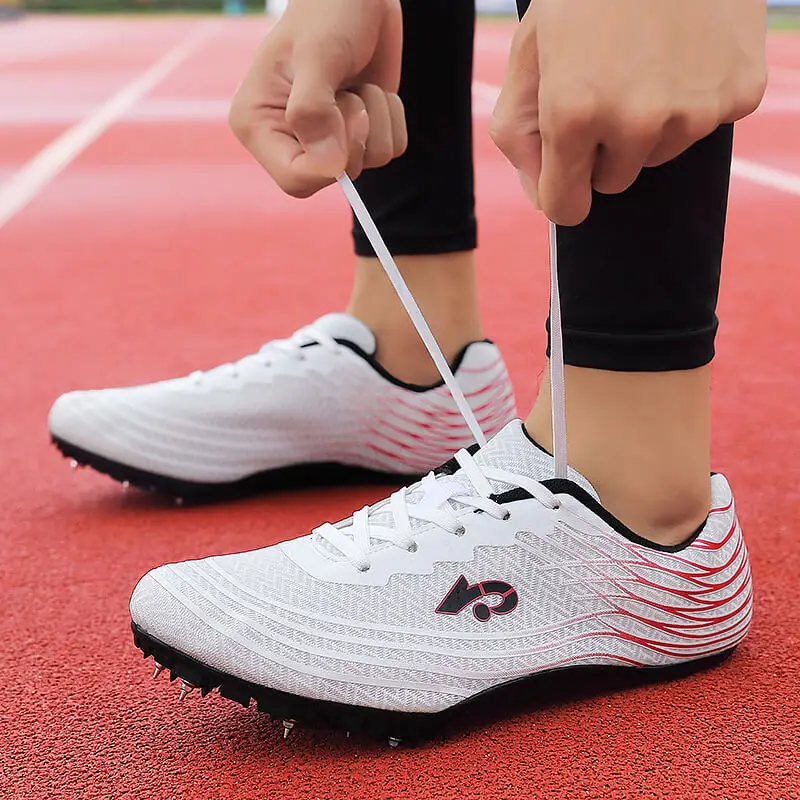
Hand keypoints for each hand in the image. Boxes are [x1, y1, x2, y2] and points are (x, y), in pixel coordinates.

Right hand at [229, 0, 406, 197]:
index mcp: (258, 125)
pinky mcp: (359, 134)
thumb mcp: (316, 55)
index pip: (295, 180)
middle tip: (350, 91)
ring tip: (356, 83)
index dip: (329, 165)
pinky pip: (391, 150)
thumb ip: (314, 110)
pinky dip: (391, 118)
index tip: (348, 120)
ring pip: (369, 164)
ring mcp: (325, 140)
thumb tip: (330, 166)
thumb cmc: (326, 11)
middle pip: (334, 177)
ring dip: (377, 120)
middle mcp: (289, 139)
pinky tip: (371, 88)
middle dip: (355, 134)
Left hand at [490, 0, 766, 224]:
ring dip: (648, 124)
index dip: (561, 191)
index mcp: (575, 114)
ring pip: (659, 154)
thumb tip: (541, 198)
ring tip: (645, 61)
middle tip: (606, 85)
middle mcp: (637, 122)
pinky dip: (694, 98)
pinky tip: (684, 53)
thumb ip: (519, 136)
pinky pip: (706, 124)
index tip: (564, 173)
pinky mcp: (740, 94)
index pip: (566, 208)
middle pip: (614, 182)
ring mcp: (695, 110)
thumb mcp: (529, 54)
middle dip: (602, 149)